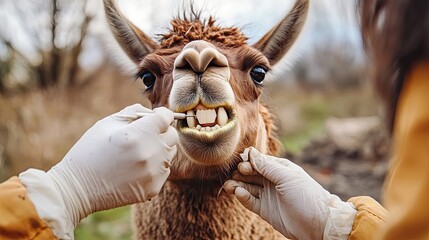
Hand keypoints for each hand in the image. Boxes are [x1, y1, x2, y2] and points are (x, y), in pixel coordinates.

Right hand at [47, 104, 177, 225]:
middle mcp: (150, 153)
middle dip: (161, 132)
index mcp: (138, 134)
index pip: (166, 117)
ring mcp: (153, 172)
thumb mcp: (106, 123)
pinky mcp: (154, 188)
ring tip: (138, 153)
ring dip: (159, 149)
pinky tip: (137, 168)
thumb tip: (154, 113)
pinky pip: (165, 170)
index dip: (161, 114)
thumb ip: (134, 112)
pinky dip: (155, 167)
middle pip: (172, 135)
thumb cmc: (90, 151)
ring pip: (170, 153)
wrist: (78, 188)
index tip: (154, 117)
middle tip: (145, 135)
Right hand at [223, 147, 356, 239]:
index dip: (248, 162)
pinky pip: (250, 201)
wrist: (319, 223)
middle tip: (233, 175)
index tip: (242, 165)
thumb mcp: (287, 177)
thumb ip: (267, 166)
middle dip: (240, 173)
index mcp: (279, 168)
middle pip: (250, 174)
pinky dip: (242, 196)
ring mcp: (268, 195)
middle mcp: (272, 180)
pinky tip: (238, 193)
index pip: (258, 161)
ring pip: (247, 187)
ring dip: (237, 185)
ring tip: (228, 185)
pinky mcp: (265, 209)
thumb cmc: (307, 196)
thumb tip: (250, 152)